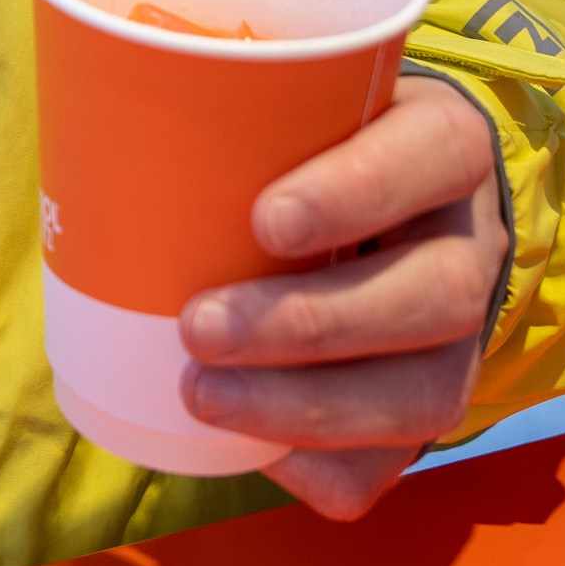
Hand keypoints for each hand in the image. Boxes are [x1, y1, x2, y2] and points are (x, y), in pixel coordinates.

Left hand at [177, 78, 508, 521]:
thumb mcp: (297, 101)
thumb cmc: (313, 142)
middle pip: (434, 295)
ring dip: (305, 408)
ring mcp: (463, 340)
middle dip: (310, 324)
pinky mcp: (432, 406)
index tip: (265, 219)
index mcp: (447, 143)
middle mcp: (470, 243)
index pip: (434, 153)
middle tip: (200, 326)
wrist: (391, 204)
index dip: (358, 192)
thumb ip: (237, 109)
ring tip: (201, 396)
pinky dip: (315, 464)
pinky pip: (394, 462)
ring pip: (424, 394)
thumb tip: (94, 116)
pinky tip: (243, 445)